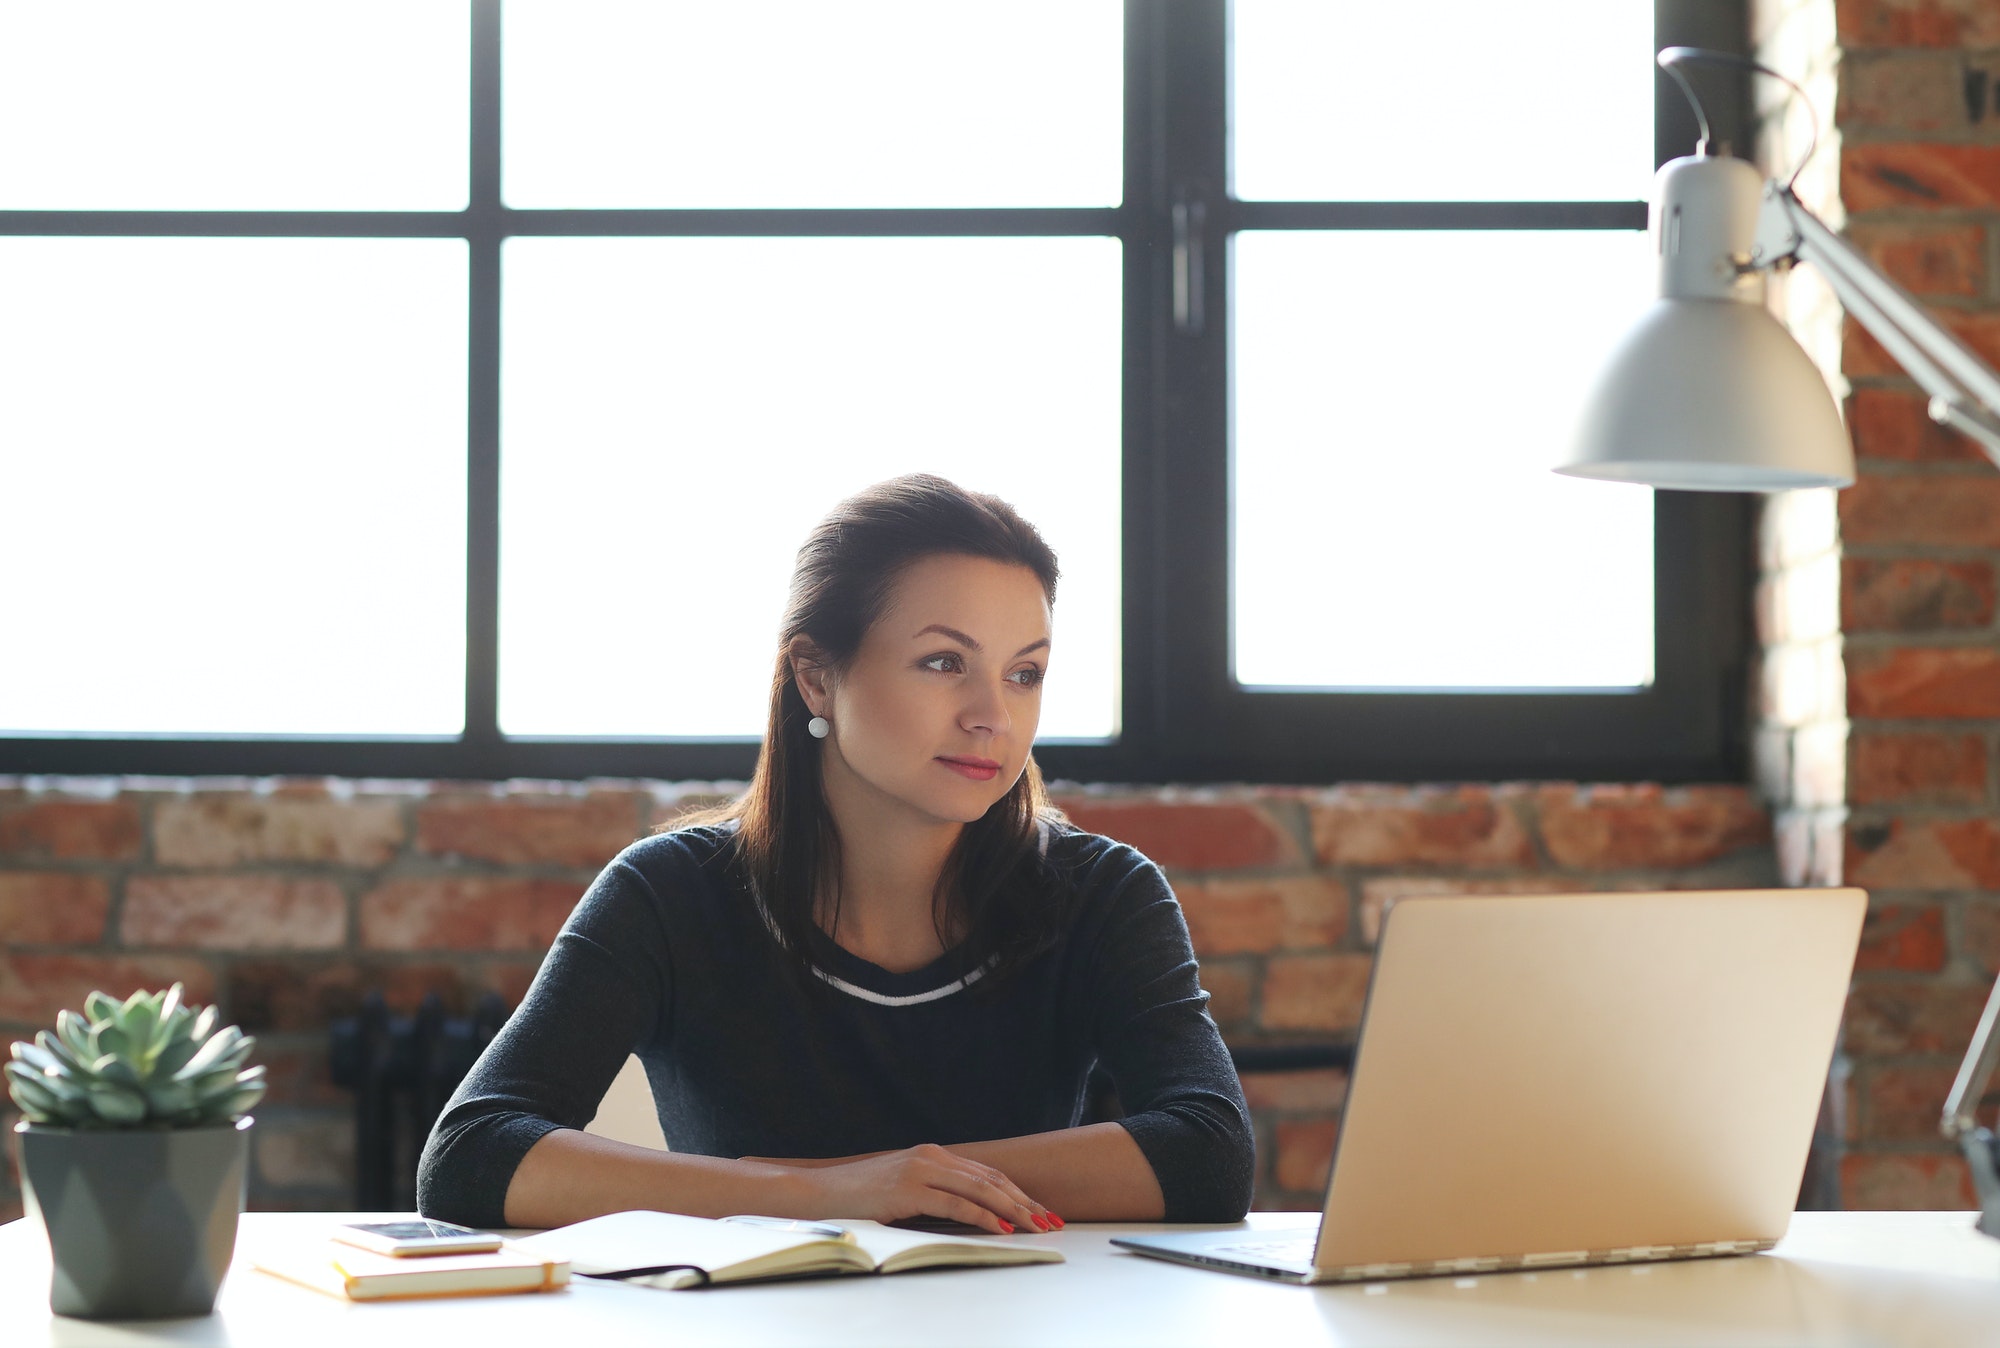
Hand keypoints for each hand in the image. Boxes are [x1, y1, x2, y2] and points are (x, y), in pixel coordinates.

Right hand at [765, 1143, 1060, 1234]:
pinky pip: (957, 1204)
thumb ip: (934, 1191)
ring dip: (1014, 1210)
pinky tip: (1002, 1229)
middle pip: (991, 1179)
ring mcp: (920, 1170)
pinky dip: (984, 1217)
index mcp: (933, 1154)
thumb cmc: (860, 1196)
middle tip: (1052, 1220)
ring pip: (980, 1190)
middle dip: (1025, 1202)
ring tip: (1037, 1226)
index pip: (987, 1173)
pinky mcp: (909, 1189)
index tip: (1041, 1210)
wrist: (821, 1192)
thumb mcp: (904, 1188)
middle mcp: (931, 1156)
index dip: (1017, 1192)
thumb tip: (971, 1211)